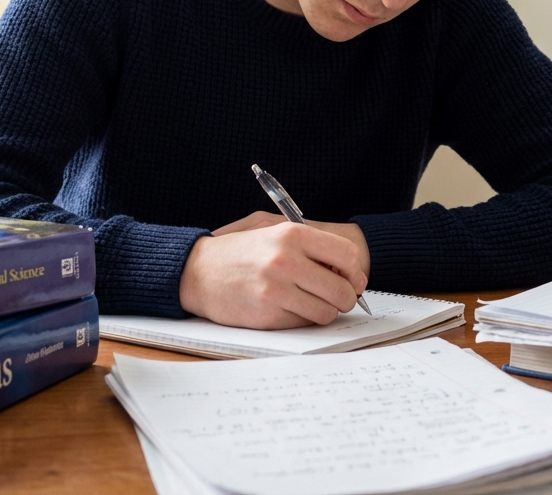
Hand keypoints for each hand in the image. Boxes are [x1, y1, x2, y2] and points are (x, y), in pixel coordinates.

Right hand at [179, 220, 368, 328]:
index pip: (347, 256)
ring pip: (326, 312)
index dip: (354, 271)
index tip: (350, 279)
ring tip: (310, 302)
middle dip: (346, 297)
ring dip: (324, 311)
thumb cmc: (239, 249)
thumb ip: (310, 241)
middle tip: (337, 297)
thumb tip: (349, 268)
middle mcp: (286, 260)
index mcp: (292, 234)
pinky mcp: (267, 315)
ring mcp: (276, 290)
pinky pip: (303, 324)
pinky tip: (287, 308)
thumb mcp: (272, 228)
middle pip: (342, 290)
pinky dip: (301, 319)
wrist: (196, 272)